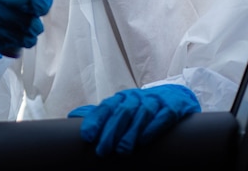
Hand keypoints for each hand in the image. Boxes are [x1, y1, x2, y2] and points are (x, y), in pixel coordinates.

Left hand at [68, 84, 200, 155]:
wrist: (174, 96)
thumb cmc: (140, 107)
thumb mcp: (120, 108)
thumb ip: (100, 114)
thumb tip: (72, 116)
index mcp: (120, 98)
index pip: (105, 107)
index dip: (95, 121)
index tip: (87, 137)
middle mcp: (136, 97)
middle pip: (121, 112)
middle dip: (110, 132)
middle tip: (103, 150)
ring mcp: (155, 100)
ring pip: (141, 114)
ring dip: (131, 132)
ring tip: (122, 150)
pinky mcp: (173, 106)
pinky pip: (164, 115)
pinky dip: (154, 127)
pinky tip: (144, 140)